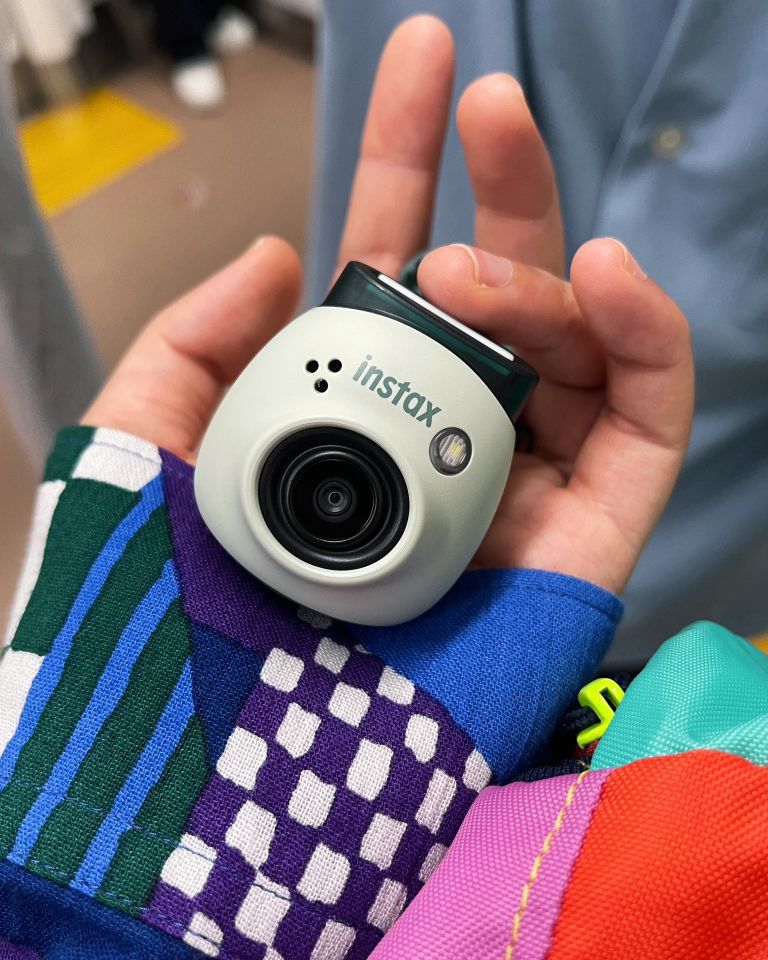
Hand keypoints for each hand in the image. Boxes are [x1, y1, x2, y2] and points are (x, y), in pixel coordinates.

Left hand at [85, 15, 692, 596]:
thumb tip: (278, 255)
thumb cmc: (168, 627)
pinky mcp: (585, 539)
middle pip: (497, 293)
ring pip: (571, 346)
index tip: (419, 68)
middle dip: (499, 184)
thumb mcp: (141, 455)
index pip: (392, 269)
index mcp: (349, 411)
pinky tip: (609, 279)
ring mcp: (517, 485)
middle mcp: (439, 438)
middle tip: (482, 100)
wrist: (229, 774)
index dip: (404, 166)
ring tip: (479, 267)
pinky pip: (644, 422)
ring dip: (542, 274)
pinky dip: (645, 341)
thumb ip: (191, 347)